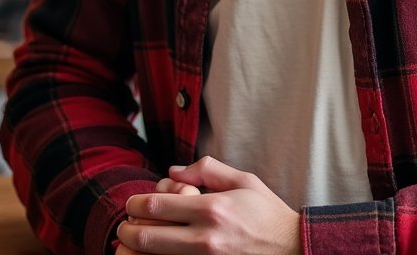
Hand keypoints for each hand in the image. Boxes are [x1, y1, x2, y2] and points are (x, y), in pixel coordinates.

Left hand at [115, 156, 300, 254]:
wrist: (292, 250)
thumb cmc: (267, 213)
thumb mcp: (243, 180)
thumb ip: (206, 170)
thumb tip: (172, 172)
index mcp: (212, 209)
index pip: (157, 207)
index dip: (135, 205)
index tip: (131, 204)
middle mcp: (205, 239)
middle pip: (148, 238)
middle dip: (128, 232)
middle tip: (124, 227)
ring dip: (136, 254)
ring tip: (130, 248)